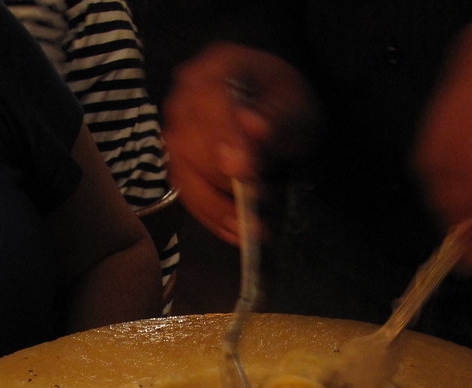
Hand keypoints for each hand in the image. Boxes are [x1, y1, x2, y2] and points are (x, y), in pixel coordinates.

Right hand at [163, 42, 316, 243]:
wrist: (275, 111)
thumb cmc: (285, 104)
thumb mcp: (296, 106)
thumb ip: (276, 118)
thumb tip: (251, 129)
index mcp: (214, 69)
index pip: (207, 100)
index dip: (222, 137)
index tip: (243, 170)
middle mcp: (184, 99)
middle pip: (188, 143)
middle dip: (221, 180)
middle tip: (258, 203)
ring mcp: (175, 133)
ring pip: (183, 174)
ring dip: (215, 208)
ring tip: (250, 231)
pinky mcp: (179, 164)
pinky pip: (187, 194)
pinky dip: (211, 217)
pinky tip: (236, 234)